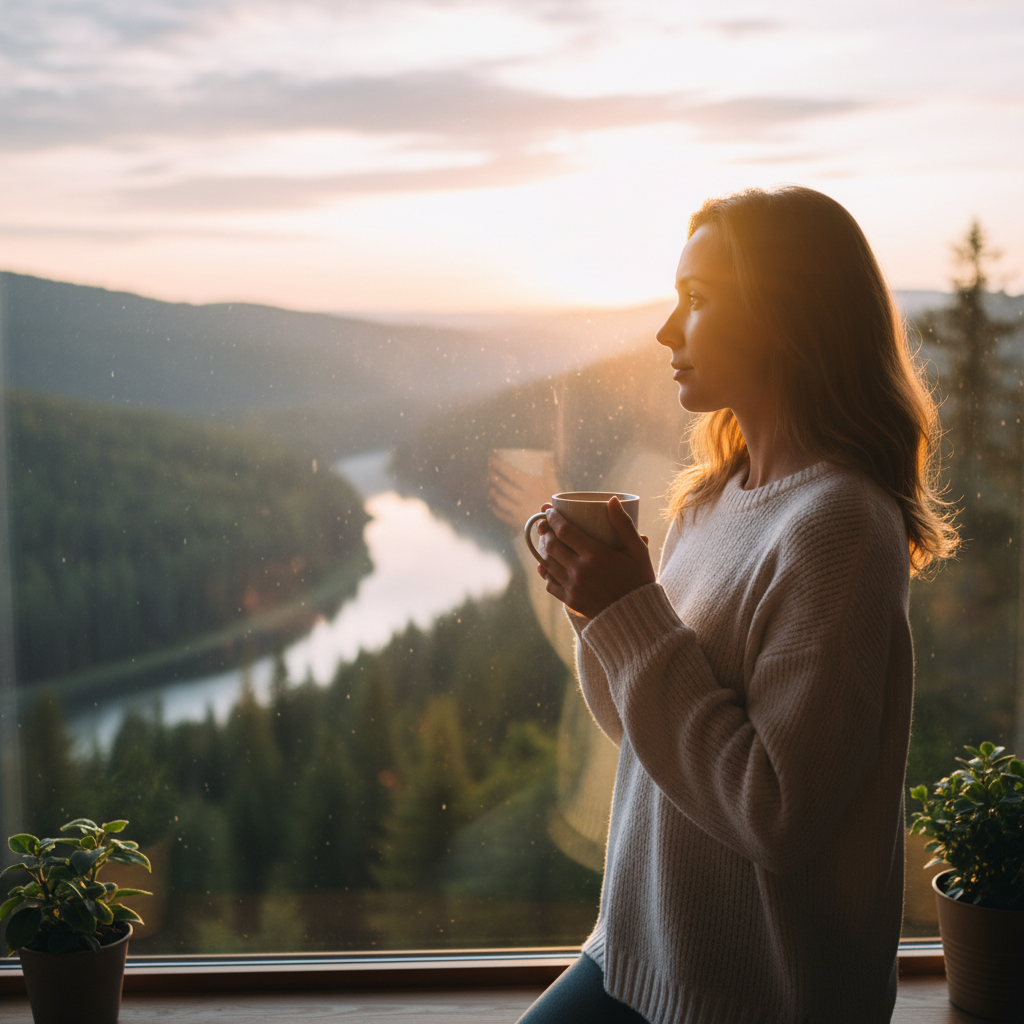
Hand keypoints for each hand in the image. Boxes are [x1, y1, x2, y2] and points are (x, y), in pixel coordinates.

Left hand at [488, 453, 558, 528]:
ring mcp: (519, 510)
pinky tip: (493, 504)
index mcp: (531, 485)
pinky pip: (502, 514)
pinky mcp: (518, 522)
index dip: (498, 465)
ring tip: (491, 488)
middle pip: (503, 485)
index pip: (510, 472)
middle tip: (489, 472)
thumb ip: (548, 469)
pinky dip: (496, 508)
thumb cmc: (557, 502)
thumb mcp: (554, 483)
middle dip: (494, 477)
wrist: (559, 525)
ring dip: (493, 493)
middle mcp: (522, 497)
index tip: (491, 459)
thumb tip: (547, 456)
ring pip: (500, 500)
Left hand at [536, 496, 654, 617]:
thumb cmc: (639, 580)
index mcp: (595, 555)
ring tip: (545, 542)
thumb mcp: (638, 550)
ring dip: (543, 551)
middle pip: (552, 545)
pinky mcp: (571, 601)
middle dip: (545, 532)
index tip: (549, 511)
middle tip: (544, 525)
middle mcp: (580, 570)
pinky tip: (545, 567)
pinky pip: (550, 584)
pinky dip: (545, 573)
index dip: (553, 518)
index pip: (564, 530)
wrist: (636, 617)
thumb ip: (624, 525)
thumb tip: (612, 500)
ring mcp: (573, 587)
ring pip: (548, 564)